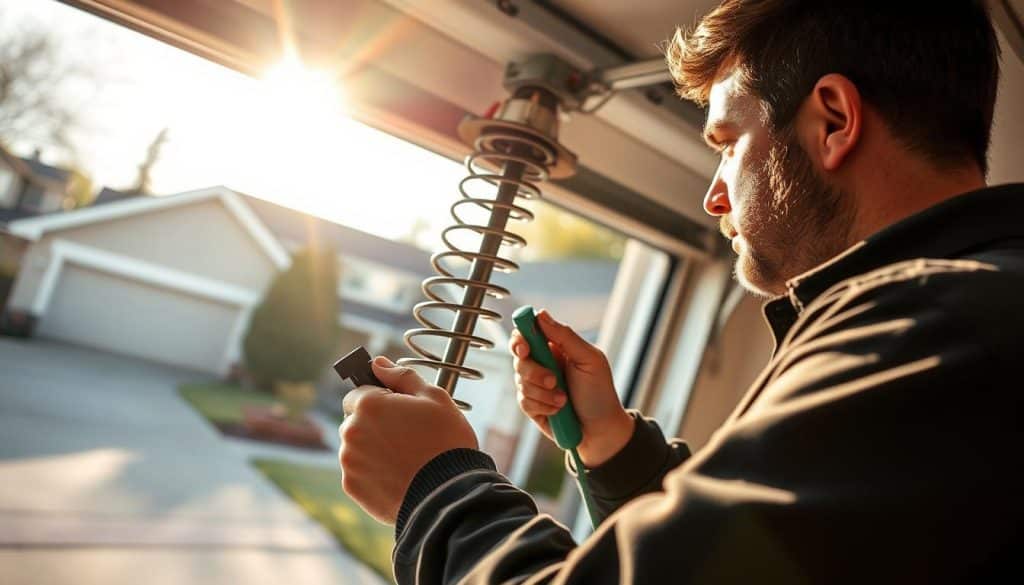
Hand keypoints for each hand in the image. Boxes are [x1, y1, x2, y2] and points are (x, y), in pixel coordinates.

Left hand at [338, 356, 477, 524]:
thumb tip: (378, 363)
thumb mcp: (434, 398)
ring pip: (356, 447)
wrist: (449, 494)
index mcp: (368, 404)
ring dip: (373, 449)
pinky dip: (373, 472)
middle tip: (406, 437)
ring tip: (405, 459)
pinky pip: (359, 472)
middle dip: (374, 425)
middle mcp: (351, 431)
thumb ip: (402, 377)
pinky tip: (399, 476)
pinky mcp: (352, 487)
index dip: (379, 400)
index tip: (398, 411)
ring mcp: (349, 461)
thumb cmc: (446, 442)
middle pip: (355, 421)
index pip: (358, 393)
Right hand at [509, 309, 633, 466]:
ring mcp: (534, 385)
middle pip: (518, 357)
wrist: (601, 429)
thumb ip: (565, 336)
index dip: (520, 337)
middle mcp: (542, 363)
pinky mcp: (531, 405)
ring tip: (564, 399)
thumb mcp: (589, 360)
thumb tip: (541, 315)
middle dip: (534, 371)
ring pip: (520, 381)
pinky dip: (543, 406)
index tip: (524, 348)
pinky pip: (524, 401)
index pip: (527, 333)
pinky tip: (559, 410)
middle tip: (554, 380)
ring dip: (544, 392)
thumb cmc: (599, 392)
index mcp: (555, 347)